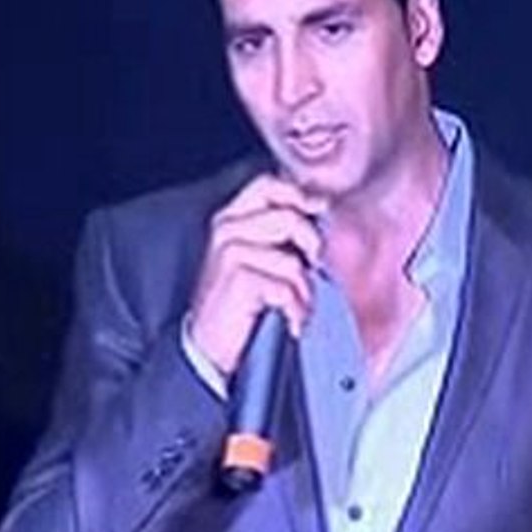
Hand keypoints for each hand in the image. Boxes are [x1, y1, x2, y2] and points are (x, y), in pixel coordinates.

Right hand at [186, 174, 326, 376]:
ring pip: (293, 259)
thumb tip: (321, 207)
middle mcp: (227, 229)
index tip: (319, 214)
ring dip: (303, 289)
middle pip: (290, 218)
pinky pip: (287, 287)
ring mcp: (229, 253)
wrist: (209, 347)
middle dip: (311, 248)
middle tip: (311, 271)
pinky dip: (295, 309)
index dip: (300, 196)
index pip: (270, 185)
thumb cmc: (240, 302)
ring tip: (294, 304)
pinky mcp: (238, 279)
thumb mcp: (257, 257)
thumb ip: (281, 229)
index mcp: (231, 217)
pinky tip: (289, 320)